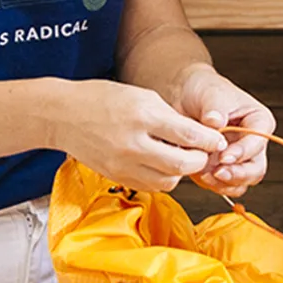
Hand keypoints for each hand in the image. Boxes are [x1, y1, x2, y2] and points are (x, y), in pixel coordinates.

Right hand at [50, 79, 228, 191]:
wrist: (63, 115)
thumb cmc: (102, 99)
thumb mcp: (142, 96)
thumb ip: (170, 118)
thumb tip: (198, 135)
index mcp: (142, 116)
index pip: (188, 135)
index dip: (209, 140)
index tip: (218, 140)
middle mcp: (133, 143)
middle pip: (181, 165)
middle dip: (199, 160)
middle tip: (204, 153)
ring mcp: (123, 164)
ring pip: (167, 181)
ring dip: (180, 172)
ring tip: (180, 157)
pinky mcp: (116, 177)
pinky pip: (150, 186)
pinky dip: (162, 177)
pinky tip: (161, 164)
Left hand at [173, 65, 275, 195]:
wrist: (184, 97)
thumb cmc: (204, 90)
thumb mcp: (211, 94)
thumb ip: (215, 109)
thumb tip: (215, 122)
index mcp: (258, 122)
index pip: (259, 142)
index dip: (243, 152)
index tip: (224, 156)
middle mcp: (251, 143)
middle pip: (255, 169)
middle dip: (237, 175)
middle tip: (218, 173)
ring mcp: (237, 158)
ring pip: (242, 182)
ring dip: (224, 184)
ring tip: (205, 175)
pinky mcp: (220, 168)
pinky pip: (223, 186)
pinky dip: (212, 185)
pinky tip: (199, 175)